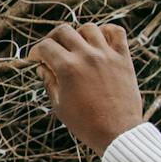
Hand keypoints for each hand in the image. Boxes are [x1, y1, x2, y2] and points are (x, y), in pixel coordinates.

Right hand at [29, 22, 143, 154]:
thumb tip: (43, 67)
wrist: (117, 133)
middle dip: (53, 39)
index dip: (36, 51)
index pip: (45, 46)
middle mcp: (87, 56)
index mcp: (68, 68)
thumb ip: (49, 82)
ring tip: (77, 47)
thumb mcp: (59, 106)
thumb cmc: (85, 124)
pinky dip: (107, 32)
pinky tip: (100, 42)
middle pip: (63, 31)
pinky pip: (116, 32)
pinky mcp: (124, 58)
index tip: (36, 58)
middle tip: (52, 50)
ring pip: (89, 28)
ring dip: (78, 35)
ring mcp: (107, 55)